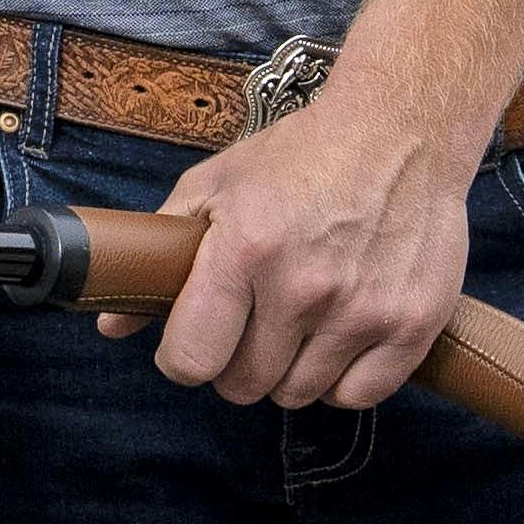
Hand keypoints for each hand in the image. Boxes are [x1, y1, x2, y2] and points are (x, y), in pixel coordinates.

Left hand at [141, 89, 474, 411]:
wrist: (401, 128)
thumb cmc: (303, 154)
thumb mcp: (216, 184)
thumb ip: (160, 251)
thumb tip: (111, 323)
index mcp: (247, 249)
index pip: (192, 359)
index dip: (183, 358)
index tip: (196, 343)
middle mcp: (305, 286)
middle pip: (245, 384)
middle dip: (238, 362)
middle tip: (253, 325)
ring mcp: (364, 309)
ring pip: (299, 394)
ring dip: (291, 369)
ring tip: (300, 322)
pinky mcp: (412, 323)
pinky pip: (358, 395)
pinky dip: (343, 378)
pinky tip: (339, 338)